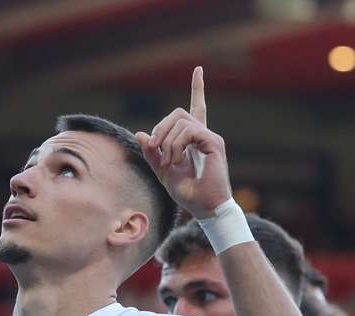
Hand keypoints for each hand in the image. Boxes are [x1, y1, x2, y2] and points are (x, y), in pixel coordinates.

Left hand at [136, 67, 231, 218]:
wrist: (204, 207)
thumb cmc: (187, 191)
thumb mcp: (162, 171)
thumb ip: (151, 153)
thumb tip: (140, 134)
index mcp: (193, 139)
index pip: (196, 107)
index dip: (197, 88)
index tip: (198, 69)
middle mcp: (204, 134)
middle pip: (178, 113)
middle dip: (161, 128)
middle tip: (155, 148)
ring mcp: (210, 137)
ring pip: (181, 122)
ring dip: (167, 142)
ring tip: (170, 162)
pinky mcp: (214, 143)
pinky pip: (189, 132)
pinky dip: (177, 145)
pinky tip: (177, 160)